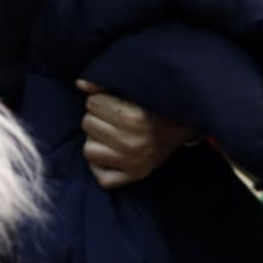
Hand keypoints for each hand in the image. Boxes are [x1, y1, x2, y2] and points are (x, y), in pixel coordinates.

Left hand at [77, 80, 195, 188]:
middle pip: (88, 124)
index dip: (101, 100)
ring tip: (111, 135)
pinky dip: (101, 167)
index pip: (92, 103)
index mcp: (133, 117)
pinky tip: (110, 155)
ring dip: (96, 141)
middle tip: (113, 119)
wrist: (182, 124)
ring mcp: (133, 162)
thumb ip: (106, 84)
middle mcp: (132, 142)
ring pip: (88, 150)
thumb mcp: (134, 88)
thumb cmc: (154, 103)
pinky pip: (103, 179)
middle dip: (97, 118)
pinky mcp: (136, 176)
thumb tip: (79, 84)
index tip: (114, 103)